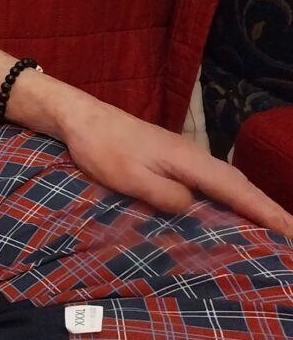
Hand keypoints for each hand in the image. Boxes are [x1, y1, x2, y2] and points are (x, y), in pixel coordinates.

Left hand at [58, 95, 292, 237]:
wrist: (81, 117)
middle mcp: (193, 155)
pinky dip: (232, 194)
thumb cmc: (102, 147)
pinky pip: (212, 179)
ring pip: (228, 181)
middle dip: (269, 210)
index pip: (236, 190)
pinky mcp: (171, 156)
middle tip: (291, 236)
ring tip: (272, 227)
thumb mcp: (131, 178)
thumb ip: (166, 196)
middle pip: (240, 185)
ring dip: (252, 202)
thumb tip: (193, 208)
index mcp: (188, 160)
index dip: (266, 212)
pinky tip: (230, 206)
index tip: (291, 232)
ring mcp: (183, 154)